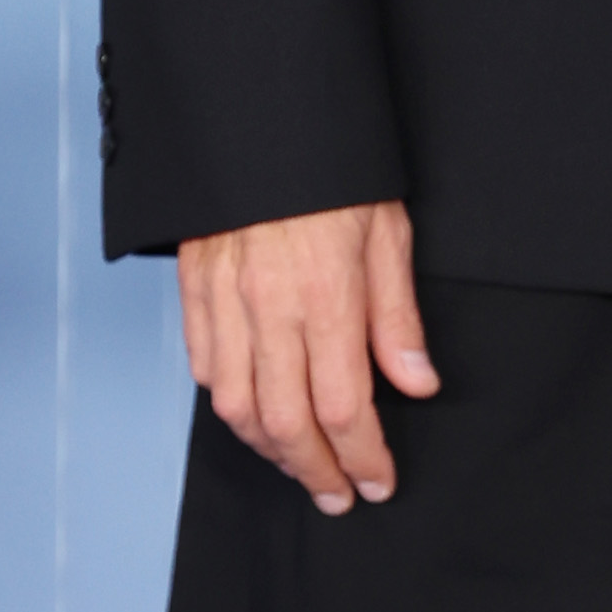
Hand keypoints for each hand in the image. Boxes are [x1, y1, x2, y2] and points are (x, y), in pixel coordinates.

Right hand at [179, 200, 438, 512]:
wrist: (257, 116)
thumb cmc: (331, 173)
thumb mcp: (387, 234)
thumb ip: (397, 319)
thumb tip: (416, 383)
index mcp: (325, 298)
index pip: (343, 408)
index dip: (362, 456)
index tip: (377, 481)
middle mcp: (268, 310)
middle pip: (286, 423)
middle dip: (316, 471)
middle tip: (338, 495)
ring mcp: (223, 303)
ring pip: (237, 407)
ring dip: (271, 450)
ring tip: (301, 466)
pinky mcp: (194, 291)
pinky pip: (204, 369)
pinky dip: (229, 405)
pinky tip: (254, 416)